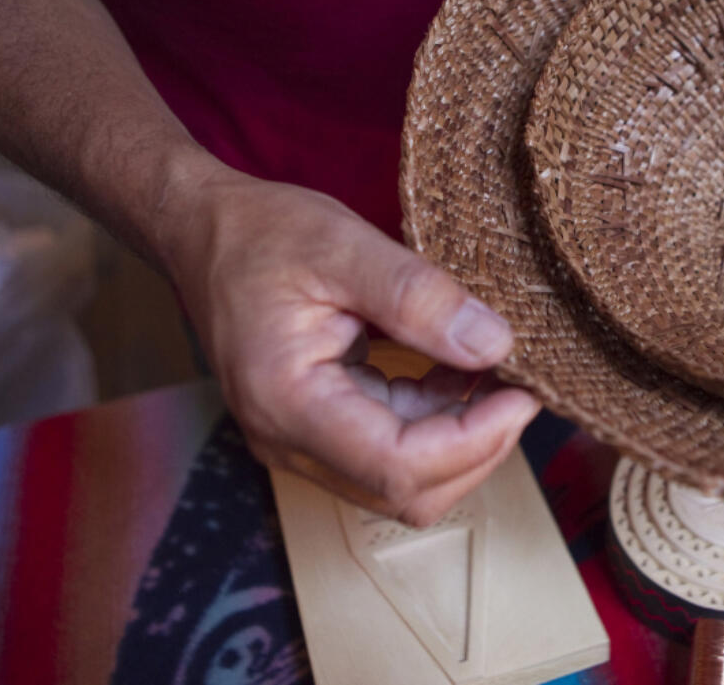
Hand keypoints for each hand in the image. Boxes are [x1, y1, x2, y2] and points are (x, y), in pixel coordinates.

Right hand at [160, 168, 540, 526]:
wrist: (202, 233)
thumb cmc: (260, 233)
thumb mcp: (342, 245)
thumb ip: (419, 297)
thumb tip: (493, 343)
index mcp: (286, 401)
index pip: (397, 465)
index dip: (473, 441)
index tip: (521, 394)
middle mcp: (288, 440)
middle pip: (406, 490)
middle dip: (477, 448)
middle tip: (519, 385)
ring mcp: (301, 442)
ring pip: (403, 481)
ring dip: (461, 438)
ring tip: (494, 373)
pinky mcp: (318, 429)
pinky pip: (390, 450)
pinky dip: (437, 422)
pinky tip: (457, 372)